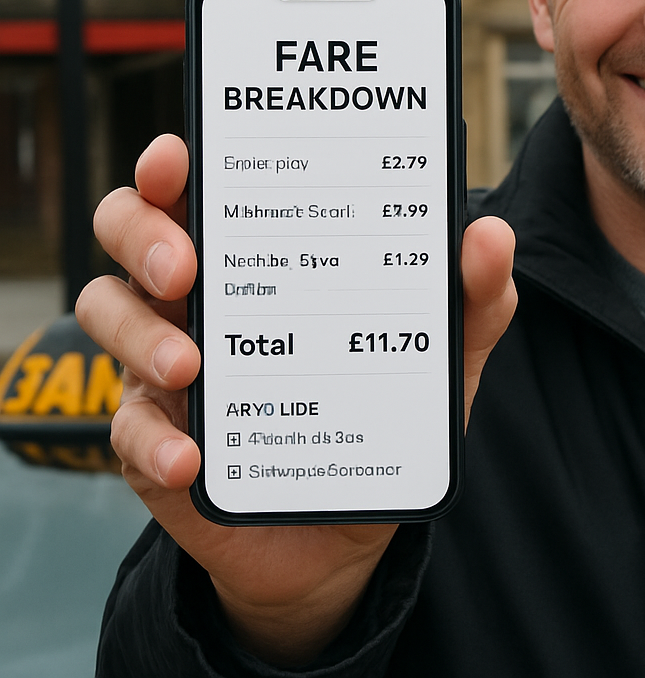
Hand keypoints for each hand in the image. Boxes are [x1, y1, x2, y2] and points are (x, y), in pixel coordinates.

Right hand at [76, 134, 515, 666]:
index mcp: (261, 256)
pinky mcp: (156, 438)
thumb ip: (471, 299)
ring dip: (141, 334)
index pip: (199, 188)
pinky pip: (126, 425)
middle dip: (143, 234)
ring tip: (191, 365)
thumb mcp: (440, 355)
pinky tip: (192, 459)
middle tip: (186, 268)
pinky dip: (152, 439)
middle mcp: (202, 296)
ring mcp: (168, 363)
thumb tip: (490, 235)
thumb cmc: (382, 413)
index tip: (177, 159)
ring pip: (109, 313)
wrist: (347, 531)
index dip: (171, 164)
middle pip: (127, 230)